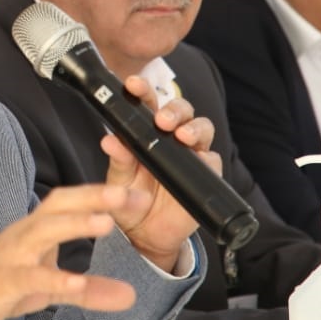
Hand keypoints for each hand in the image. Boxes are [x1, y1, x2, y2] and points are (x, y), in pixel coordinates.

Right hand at [0, 184, 154, 319]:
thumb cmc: (0, 284)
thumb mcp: (51, 288)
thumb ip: (90, 290)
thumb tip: (131, 296)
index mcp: (37, 229)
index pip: (71, 202)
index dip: (103, 195)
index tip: (140, 193)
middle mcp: (25, 235)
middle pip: (60, 205)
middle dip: (95, 197)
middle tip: (131, 194)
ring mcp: (11, 256)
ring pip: (43, 231)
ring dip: (75, 225)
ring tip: (107, 223)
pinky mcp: (1, 282)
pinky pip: (28, 277)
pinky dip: (53, 279)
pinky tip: (76, 283)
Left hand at [102, 78, 211, 268]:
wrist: (145, 235)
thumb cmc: (129, 200)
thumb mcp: (118, 181)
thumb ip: (118, 160)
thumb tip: (109, 140)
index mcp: (146, 133)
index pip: (147, 104)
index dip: (143, 90)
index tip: (133, 84)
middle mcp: (171, 139)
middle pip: (181, 110)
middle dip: (174, 109)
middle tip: (162, 120)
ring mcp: (191, 155)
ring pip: (202, 127)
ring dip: (194, 127)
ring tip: (182, 136)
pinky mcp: (206, 175)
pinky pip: (212, 160)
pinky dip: (206, 157)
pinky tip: (198, 158)